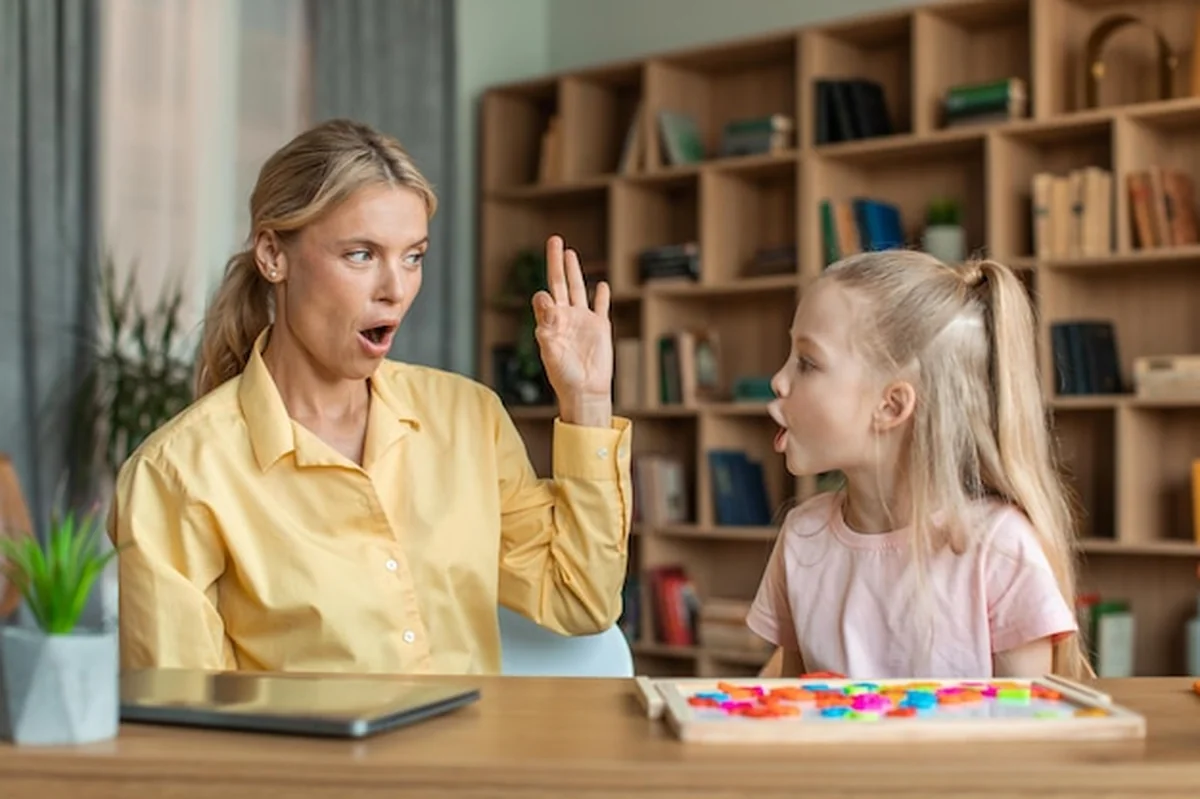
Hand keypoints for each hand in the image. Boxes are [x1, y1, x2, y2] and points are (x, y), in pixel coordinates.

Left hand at [531, 235, 612, 426]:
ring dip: (575, 270)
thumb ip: (546, 325)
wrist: (585, 391)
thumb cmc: (564, 376)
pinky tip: (602, 285)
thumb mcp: (551, 350)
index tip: (547, 300)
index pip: (544, 298)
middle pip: (561, 283)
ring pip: (579, 289)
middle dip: (556, 262)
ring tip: (569, 253)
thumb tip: (542, 297)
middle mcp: (565, 317)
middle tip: (554, 240)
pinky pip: (601, 307)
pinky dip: (602, 296)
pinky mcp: (600, 327)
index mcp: (550, 322)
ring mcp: (583, 320)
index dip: (544, 296)